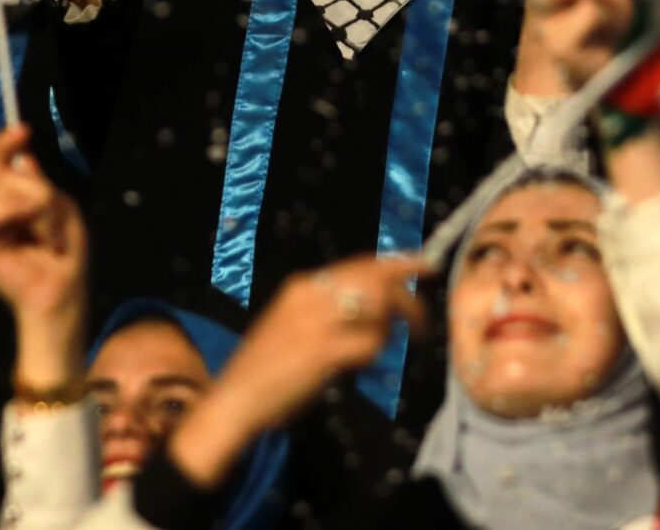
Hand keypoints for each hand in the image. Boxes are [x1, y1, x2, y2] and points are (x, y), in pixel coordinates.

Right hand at [0, 125, 88, 384]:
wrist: (61, 294)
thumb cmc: (67, 256)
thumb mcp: (63, 212)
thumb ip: (41, 186)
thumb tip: (23, 159)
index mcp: (17, 202)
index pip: (3, 166)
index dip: (8, 144)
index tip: (22, 129)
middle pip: (6, 174)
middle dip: (38, 188)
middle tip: (54, 213)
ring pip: (6, 192)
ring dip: (38, 209)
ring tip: (50, 236)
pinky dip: (17, 217)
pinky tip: (36, 232)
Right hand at [169, 258, 424, 487]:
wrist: (235, 398)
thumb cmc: (267, 367)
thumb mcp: (295, 325)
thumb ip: (329, 311)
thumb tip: (376, 309)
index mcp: (303, 285)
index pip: (361, 264)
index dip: (398, 263)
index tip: (425, 264)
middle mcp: (310, 295)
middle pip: (376, 279)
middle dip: (407, 298)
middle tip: (421, 323)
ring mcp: (315, 321)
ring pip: (377, 307)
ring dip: (390, 330)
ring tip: (381, 351)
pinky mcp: (320, 351)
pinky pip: (369, 344)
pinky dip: (374, 355)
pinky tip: (361, 368)